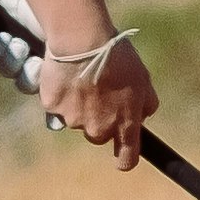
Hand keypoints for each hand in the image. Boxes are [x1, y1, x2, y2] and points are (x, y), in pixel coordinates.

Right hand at [35, 31, 157, 169]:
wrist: (83, 39)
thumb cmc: (117, 56)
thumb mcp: (143, 79)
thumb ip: (146, 105)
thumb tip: (141, 117)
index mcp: (124, 124)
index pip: (127, 159)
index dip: (124, 159)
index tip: (121, 156)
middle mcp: (99, 129)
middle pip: (97, 136)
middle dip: (97, 120)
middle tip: (98, 92)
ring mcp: (73, 120)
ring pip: (74, 119)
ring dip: (77, 104)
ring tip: (81, 75)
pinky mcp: (53, 107)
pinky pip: (56, 104)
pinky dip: (60, 92)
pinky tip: (65, 72)